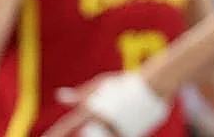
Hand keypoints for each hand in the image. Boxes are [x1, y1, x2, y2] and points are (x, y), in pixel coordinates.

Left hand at [41, 71, 168, 136]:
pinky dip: (113, 133)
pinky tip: (119, 125)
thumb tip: (59, 95)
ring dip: (101, 133)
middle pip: (85, 136)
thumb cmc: (127, 81)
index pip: (67, 125)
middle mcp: (103, 121)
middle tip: (94, 124)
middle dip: (86, 133)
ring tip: (113, 119)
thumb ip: (80, 93)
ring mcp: (116, 129)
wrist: (158, 85)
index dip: (55, 133)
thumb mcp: (102, 83)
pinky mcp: (129, 135)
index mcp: (93, 107)